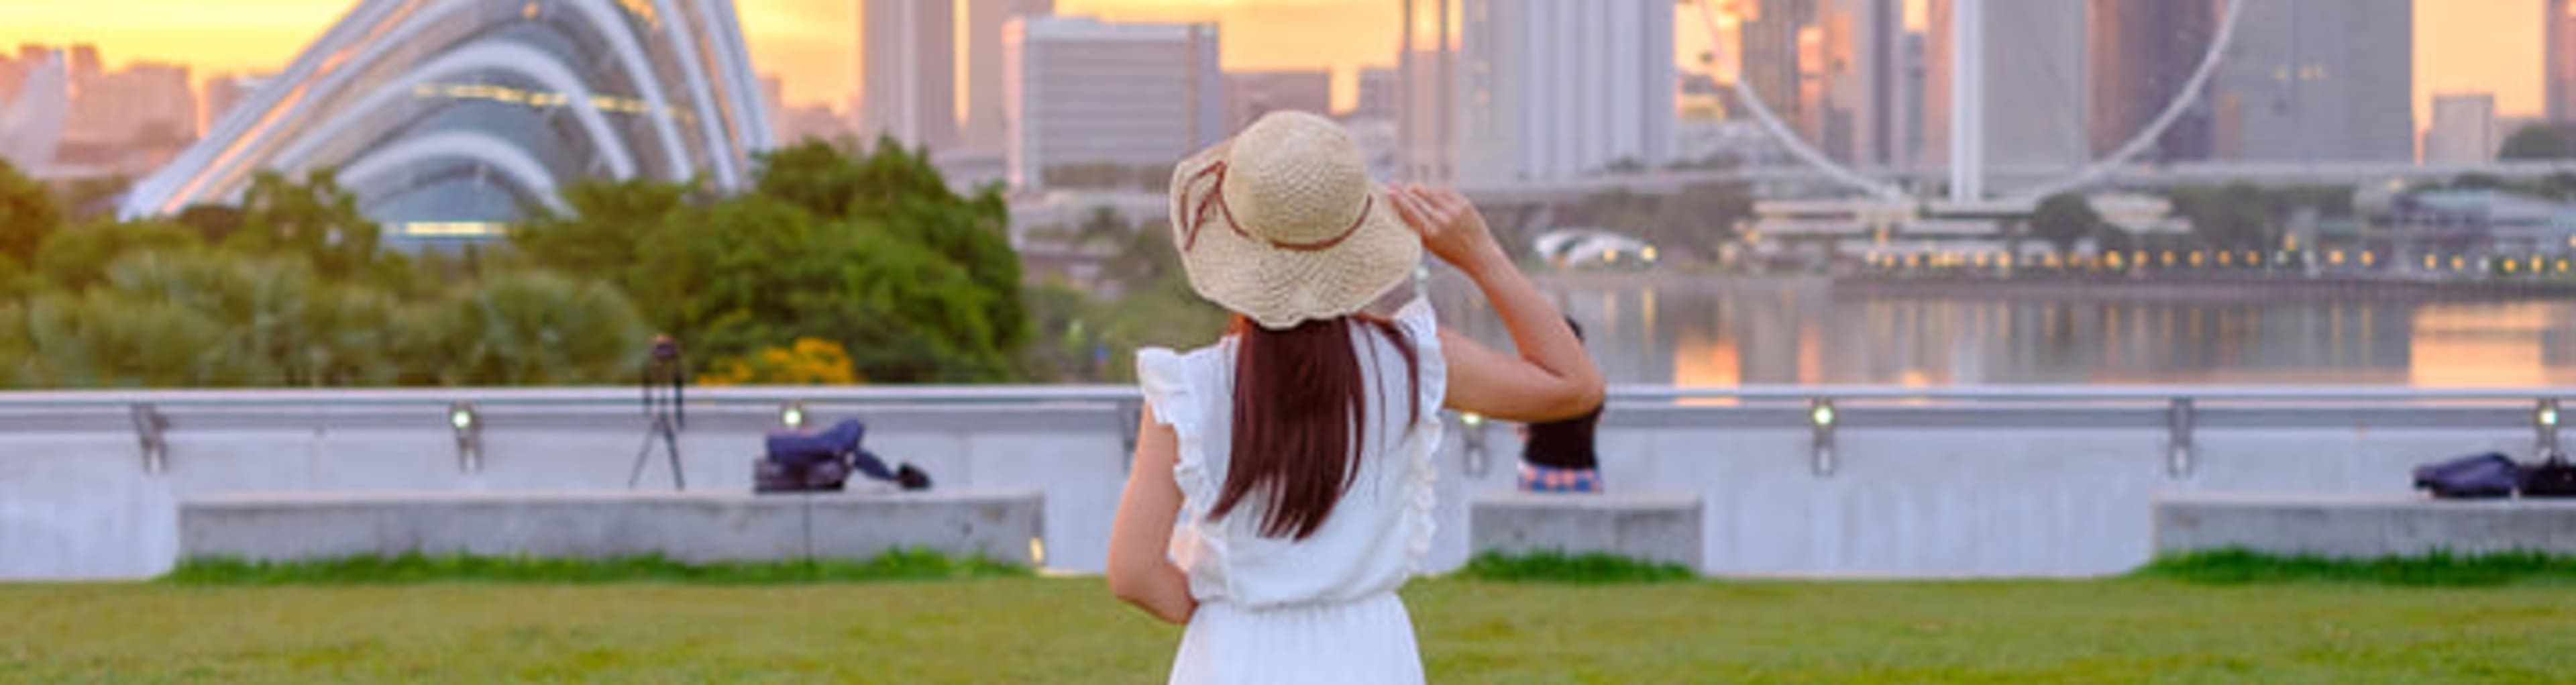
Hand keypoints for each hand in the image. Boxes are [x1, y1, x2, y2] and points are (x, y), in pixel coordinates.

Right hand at [1388, 184, 1504, 271]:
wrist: (1480, 254)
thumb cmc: (1451, 252)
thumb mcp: (1431, 245)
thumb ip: (1418, 228)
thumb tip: (1402, 207)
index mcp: (1430, 234)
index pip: (1409, 212)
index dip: (1397, 200)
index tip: (1388, 192)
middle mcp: (1441, 221)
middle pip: (1416, 199)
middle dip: (1403, 191)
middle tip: (1393, 184)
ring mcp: (1454, 210)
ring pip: (1430, 192)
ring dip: (1417, 189)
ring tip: (1410, 188)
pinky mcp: (1464, 203)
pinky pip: (1444, 191)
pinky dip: (1434, 191)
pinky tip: (1428, 192)